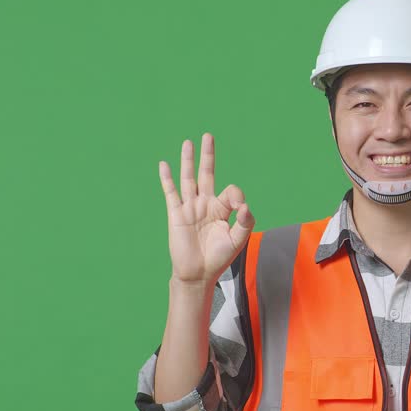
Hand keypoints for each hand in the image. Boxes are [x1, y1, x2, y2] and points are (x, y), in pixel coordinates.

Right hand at [159, 132, 254, 287]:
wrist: (198, 274)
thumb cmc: (219, 258)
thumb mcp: (238, 240)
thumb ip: (246, 221)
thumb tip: (245, 204)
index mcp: (222, 209)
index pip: (231, 191)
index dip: (237, 195)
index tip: (240, 208)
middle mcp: (206, 204)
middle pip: (206, 174)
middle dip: (208, 156)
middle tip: (208, 136)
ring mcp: (190, 208)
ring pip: (188, 179)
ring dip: (188, 160)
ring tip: (188, 143)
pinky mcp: (176, 214)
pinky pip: (171, 193)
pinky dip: (167, 178)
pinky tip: (164, 164)